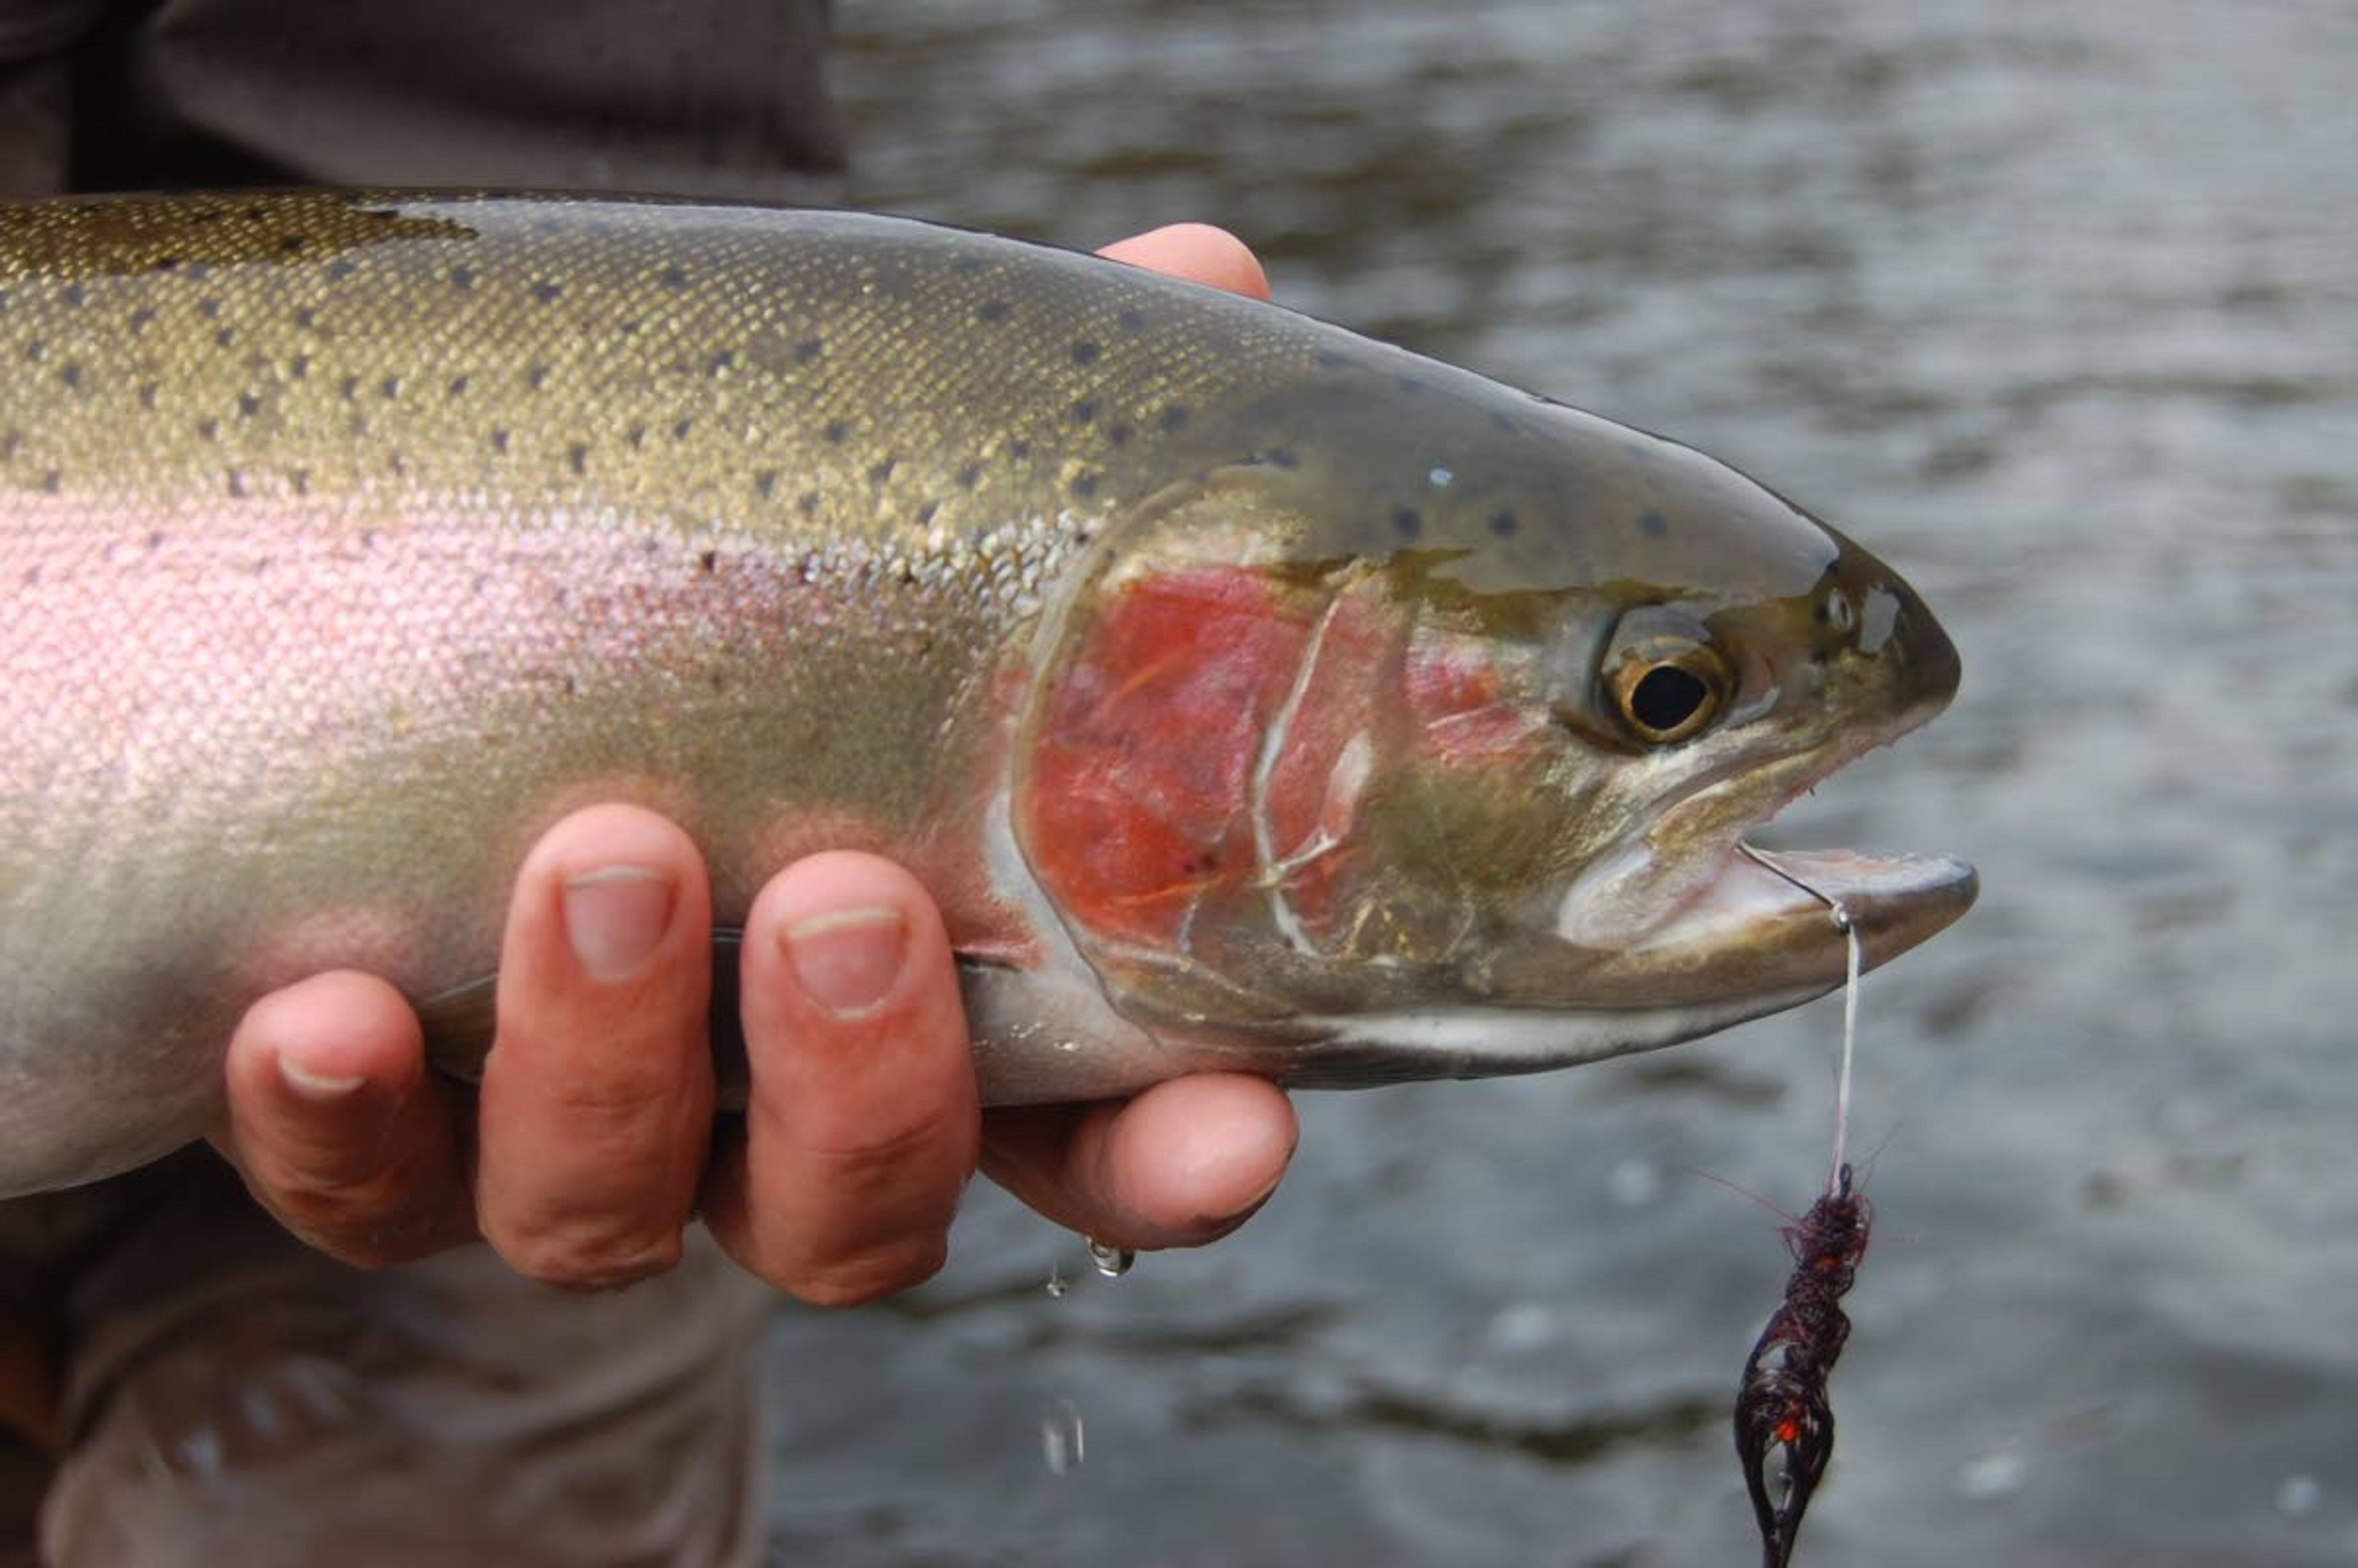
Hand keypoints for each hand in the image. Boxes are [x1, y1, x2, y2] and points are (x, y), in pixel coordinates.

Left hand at [213, 225, 1298, 1301]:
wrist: (492, 625)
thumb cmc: (756, 600)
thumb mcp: (899, 515)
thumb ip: (1042, 440)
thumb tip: (1203, 274)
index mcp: (939, 1014)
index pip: (1101, 1143)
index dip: (1174, 1158)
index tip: (1232, 1118)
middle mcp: (770, 1120)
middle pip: (854, 1213)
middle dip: (862, 1084)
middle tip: (841, 899)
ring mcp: (583, 1140)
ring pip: (609, 1214)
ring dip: (611, 1066)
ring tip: (606, 858)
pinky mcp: (383, 1138)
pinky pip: (362, 1191)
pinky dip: (342, 1126)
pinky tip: (319, 1011)